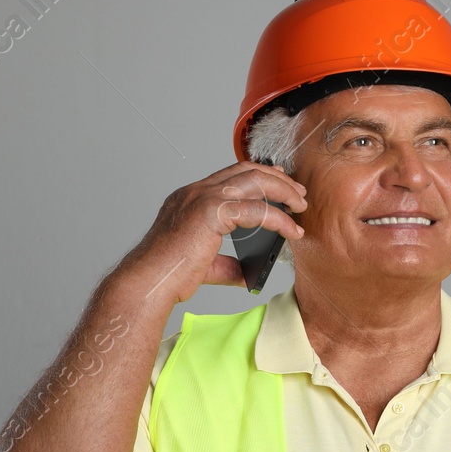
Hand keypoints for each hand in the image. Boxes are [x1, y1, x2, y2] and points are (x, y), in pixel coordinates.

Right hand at [120, 161, 308, 306]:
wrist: (150, 281)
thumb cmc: (169, 274)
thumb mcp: (206, 264)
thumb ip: (229, 264)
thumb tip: (248, 273)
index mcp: (192, 198)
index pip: (232, 175)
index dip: (260, 176)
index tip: (281, 186)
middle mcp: (196, 192)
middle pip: (247, 170)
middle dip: (278, 179)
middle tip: (299, 195)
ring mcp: (202, 198)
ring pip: (254, 181)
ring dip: (283, 191)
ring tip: (300, 206)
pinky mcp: (210, 212)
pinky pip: (255, 209)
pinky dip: (279, 219)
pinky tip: (292, 231)